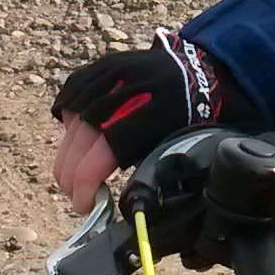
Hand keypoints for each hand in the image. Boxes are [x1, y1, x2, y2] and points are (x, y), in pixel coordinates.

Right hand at [44, 31, 254, 212]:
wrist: (206, 70)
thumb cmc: (202, 116)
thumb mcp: (187, 145)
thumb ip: (155, 169)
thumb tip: (134, 210)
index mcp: (159, 108)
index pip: (106, 146)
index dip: (85, 180)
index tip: (84, 203)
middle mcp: (133, 85)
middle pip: (82, 134)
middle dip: (70, 173)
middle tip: (77, 195)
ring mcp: (116, 70)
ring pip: (73, 116)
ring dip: (68, 151)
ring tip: (75, 173)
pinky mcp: (105, 64)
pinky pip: (73, 93)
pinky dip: (70, 119)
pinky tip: (77, 138)